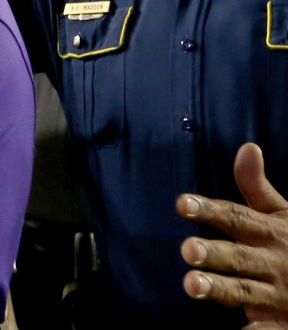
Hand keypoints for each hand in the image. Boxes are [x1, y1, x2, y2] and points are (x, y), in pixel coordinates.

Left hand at [177, 142, 287, 325]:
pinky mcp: (284, 321)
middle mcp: (273, 262)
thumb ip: (258, 186)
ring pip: (246, 291)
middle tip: (186, 249)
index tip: (181, 203)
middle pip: (239, 257)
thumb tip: (247, 147)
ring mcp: (279, 294)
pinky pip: (268, 329)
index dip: (210, 210)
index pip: (237, 218)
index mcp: (271, 233)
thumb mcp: (284, 214)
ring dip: (220, 288)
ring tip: (191, 285)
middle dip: (214, 254)